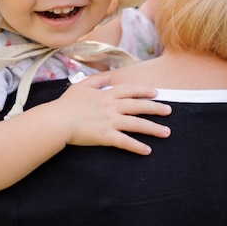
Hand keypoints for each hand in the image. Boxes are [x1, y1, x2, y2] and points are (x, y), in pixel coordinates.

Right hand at [53, 73, 171, 154]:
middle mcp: (111, 106)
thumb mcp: (81, 86)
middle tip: (169, 110)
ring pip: (136, 124)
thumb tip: (109, 75)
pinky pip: (125, 142)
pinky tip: (147, 151)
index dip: (144, 91)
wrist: (57, 120)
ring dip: (153, 128)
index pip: (129, 90)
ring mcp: (110, 121)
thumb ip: (96, 80)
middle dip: (156, 108)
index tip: (156, 92)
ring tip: (166, 132)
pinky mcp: (106, 136)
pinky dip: (137, 146)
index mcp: (106, 94)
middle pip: (138, 105)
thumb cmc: (66, 104)